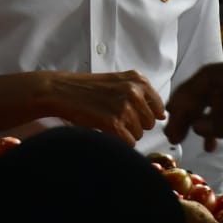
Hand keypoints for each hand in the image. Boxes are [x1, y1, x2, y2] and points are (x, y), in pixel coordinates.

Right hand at [43, 69, 166, 144]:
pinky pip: (129, 143)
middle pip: (150, 123)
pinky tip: (104, 129)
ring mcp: (125, 107)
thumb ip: (140, 94)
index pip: (159, 107)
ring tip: (107, 120)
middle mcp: (134, 91)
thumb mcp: (117, 81)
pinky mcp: (115, 123)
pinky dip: (118, 141)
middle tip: (114, 116)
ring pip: (139, 134)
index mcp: (138, 79)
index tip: (131, 113)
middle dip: (135, 124)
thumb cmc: (87, 88)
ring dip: (125, 133)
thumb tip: (162, 115)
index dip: (145, 115)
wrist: (60, 91)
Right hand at [165, 57, 222, 155]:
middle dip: (189, 109)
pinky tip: (210, 144)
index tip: (171, 112)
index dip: (187, 93)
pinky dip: (216, 126)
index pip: (208, 76)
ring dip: (199, 119)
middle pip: (208, 88)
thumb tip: (195, 126)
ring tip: (184, 139)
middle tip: (173, 132)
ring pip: (214, 101)